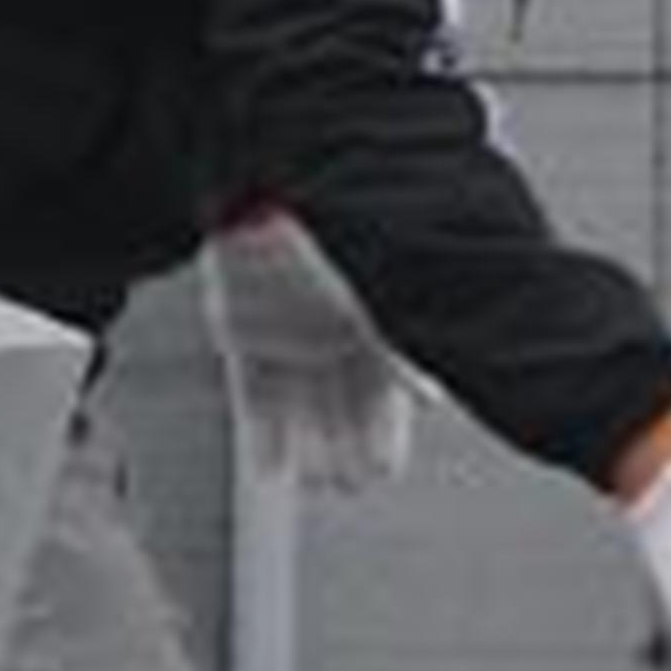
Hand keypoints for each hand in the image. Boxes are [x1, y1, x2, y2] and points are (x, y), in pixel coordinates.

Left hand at [200, 209, 413, 491]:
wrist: (258, 188)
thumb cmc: (329, 234)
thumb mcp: (372, 293)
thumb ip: (398, 347)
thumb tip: (431, 395)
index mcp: (367, 319)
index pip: (382, 389)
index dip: (383, 431)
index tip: (384, 469)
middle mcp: (327, 332)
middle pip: (342, 403)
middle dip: (349, 445)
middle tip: (353, 482)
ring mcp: (283, 335)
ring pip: (301, 406)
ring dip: (310, 445)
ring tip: (321, 481)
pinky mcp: (239, 334)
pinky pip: (253, 393)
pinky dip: (263, 433)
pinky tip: (274, 470)